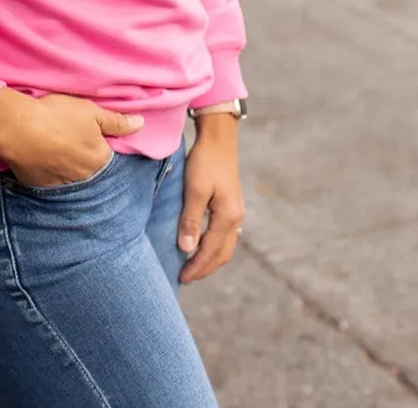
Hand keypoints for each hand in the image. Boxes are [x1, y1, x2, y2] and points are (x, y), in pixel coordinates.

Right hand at [0, 88, 143, 187]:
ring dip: (65, 165)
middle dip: (82, 156)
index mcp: (99, 159)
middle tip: (68, 137)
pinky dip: (46, 170)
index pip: (106, 154)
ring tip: (52, 145)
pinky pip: (48, 179)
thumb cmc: (58, 116)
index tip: (87, 132)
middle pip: (89, 167)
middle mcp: (84, 177)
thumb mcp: (91, 111)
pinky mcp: (39, 185)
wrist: (18, 128)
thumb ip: (117, 121)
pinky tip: (39, 155)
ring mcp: (60, 184)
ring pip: (68, 176)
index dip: (99, 142)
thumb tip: (141, 124)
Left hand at [178, 116, 243, 283]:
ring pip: (225, 246)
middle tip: (185, 278)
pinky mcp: (231, 204)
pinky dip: (213, 246)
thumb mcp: (194, 190)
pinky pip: (224, 234)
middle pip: (222, 254)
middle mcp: (236, 217)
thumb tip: (186, 249)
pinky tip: (200, 244)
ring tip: (191, 266)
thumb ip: (191, 220)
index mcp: (228, 217)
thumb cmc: (205, 161)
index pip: (211, 252)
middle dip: (204, 268)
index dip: (196, 267)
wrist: (218, 138)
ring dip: (209, 259)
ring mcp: (236, 211)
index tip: (181, 278)